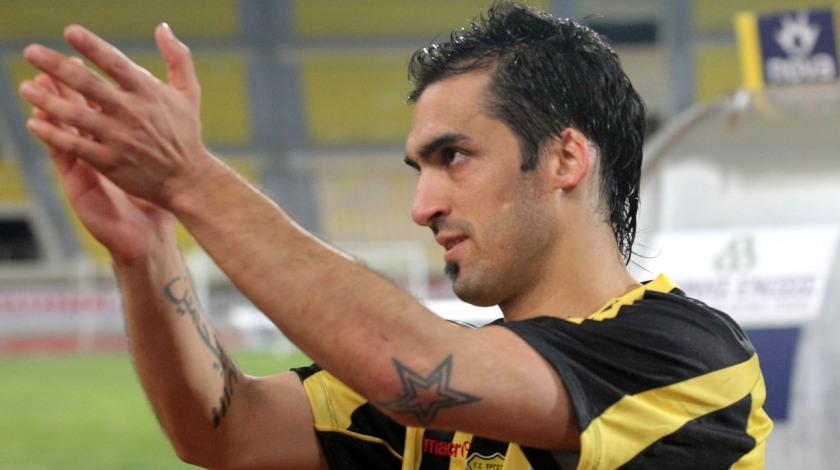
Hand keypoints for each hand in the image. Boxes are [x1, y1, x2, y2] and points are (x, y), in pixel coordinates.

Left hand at [19, 23, 211, 209]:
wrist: (188, 179)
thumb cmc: (185, 133)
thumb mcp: (189, 92)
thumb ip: (178, 57)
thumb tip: (162, 28)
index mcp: (148, 92)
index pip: (115, 63)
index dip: (92, 46)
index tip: (70, 31)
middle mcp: (131, 112)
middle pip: (88, 84)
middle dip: (56, 67)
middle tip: (31, 52)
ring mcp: (119, 138)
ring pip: (76, 115)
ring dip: (47, 100)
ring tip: (25, 87)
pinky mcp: (110, 161)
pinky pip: (75, 145)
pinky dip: (53, 134)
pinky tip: (34, 123)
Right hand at [29, 72, 175, 263]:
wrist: (157, 229)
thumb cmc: (158, 189)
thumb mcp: (162, 152)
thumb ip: (156, 122)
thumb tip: (154, 88)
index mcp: (115, 137)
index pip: (98, 103)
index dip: (90, 81)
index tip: (82, 57)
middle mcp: (97, 147)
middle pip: (76, 110)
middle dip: (62, 88)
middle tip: (48, 64)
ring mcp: (87, 164)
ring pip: (65, 130)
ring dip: (49, 108)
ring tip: (35, 86)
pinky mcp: (81, 182)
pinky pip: (63, 157)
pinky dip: (51, 139)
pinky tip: (37, 124)